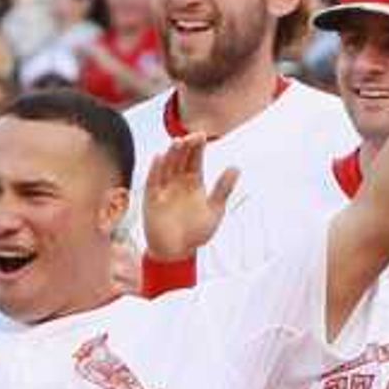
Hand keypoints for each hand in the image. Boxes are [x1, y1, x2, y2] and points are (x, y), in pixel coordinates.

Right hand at [135, 135, 237, 267]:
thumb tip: (236, 167)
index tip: (203, 136)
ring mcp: (164, 190)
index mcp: (193, 183)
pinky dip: (155, 170)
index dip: (198, 148)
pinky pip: (153, 182)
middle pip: (181, 160)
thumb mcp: (215, 210)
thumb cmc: (196, 233)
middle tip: (192, 136)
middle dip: (186, 148)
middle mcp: (177, 183)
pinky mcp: (151, 200)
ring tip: (177, 142)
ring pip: (167, 167)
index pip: (195, 160)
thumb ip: (223, 189)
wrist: (177, 253)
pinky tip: (159, 158)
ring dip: (171, 155)